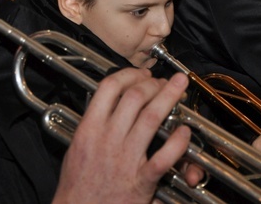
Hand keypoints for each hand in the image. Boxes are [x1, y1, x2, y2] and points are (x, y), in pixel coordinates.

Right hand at [53, 70, 190, 203]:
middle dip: (153, 83)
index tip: (142, 73)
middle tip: (163, 81)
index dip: (130, 74)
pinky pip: (164, 156)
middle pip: (134, 97)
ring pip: (151, 118)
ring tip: (179, 86)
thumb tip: (106, 104)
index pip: (109, 88)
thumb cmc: (76, 187)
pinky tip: (184, 132)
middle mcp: (107, 139)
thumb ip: (92, 124)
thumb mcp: (76, 147)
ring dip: (169, 97)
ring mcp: (125, 159)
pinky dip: (177, 142)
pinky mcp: (141, 181)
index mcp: (89, 129)